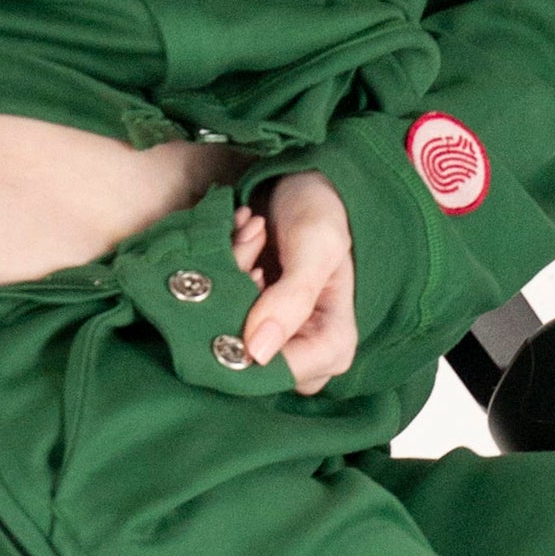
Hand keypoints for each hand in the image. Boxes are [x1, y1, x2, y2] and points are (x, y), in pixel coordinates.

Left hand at [231, 168, 358, 393]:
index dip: (249, 345)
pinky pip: (221, 314)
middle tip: (252, 252)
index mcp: (334, 342)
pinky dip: (225, 273)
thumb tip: (257, 353)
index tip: (240, 291)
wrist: (305, 182)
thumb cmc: (322, 210)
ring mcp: (275, 337)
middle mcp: (304, 350)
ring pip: (230, 334)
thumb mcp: (315, 248)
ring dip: (232, 279)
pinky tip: (244, 239)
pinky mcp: (251, 320)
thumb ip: (291, 299)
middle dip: (238, 303)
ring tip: (253, 234)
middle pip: (252, 360)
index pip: (283, 373)